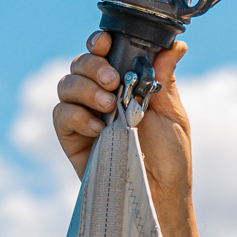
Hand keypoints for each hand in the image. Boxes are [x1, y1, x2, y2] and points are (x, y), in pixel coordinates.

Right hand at [52, 32, 193, 201]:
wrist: (161, 195)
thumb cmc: (170, 158)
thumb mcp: (172, 114)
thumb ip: (165, 78)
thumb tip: (176, 45)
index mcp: (125, 85)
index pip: (103, 54)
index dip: (98, 42)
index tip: (105, 41)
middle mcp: (101, 97)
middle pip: (79, 65)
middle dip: (93, 65)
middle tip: (113, 80)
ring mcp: (84, 117)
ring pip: (66, 85)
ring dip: (85, 89)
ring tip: (109, 105)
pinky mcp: (72, 140)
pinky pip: (61, 116)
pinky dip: (76, 116)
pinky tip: (97, 128)